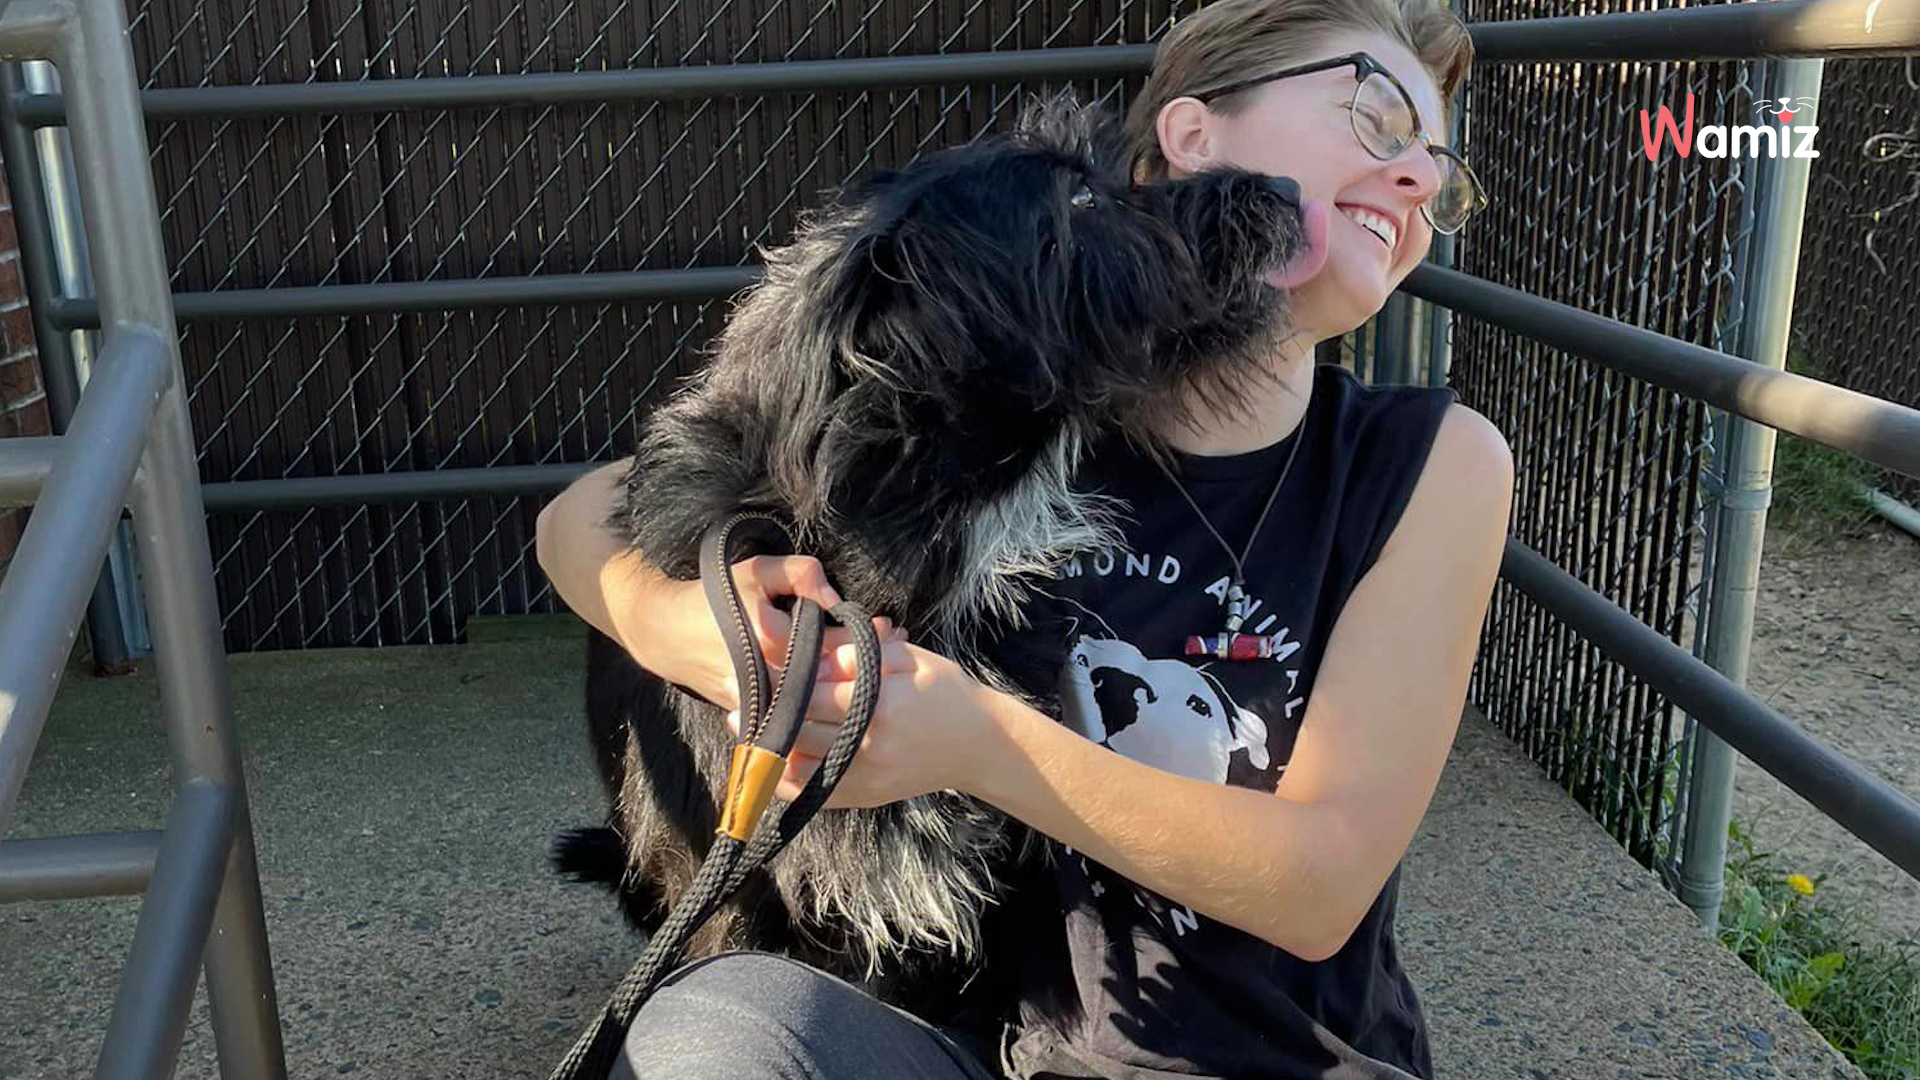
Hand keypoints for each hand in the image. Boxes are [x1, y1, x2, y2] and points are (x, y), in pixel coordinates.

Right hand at [615, 553, 898, 713]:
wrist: (666, 634)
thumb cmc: (713, 598)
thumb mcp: (754, 571)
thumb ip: (797, 573)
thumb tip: (834, 597)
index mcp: (773, 647)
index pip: (836, 648)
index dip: (869, 639)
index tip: (891, 627)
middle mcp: (771, 685)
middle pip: (836, 683)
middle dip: (870, 667)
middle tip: (899, 649)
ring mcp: (764, 708)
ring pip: (822, 703)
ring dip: (852, 686)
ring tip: (880, 668)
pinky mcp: (758, 720)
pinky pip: (803, 714)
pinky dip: (827, 701)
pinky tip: (846, 687)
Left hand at [721, 632, 1001, 808]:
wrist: (980, 745)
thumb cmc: (944, 692)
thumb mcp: (908, 658)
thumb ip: (860, 653)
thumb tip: (815, 654)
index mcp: (880, 703)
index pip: (813, 693)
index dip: (779, 682)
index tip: (754, 670)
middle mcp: (869, 743)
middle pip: (799, 730)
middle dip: (763, 715)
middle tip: (734, 699)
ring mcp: (866, 776)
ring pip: (798, 766)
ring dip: (766, 748)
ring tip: (743, 728)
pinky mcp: (865, 797)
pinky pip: (812, 794)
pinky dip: (784, 781)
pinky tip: (767, 762)